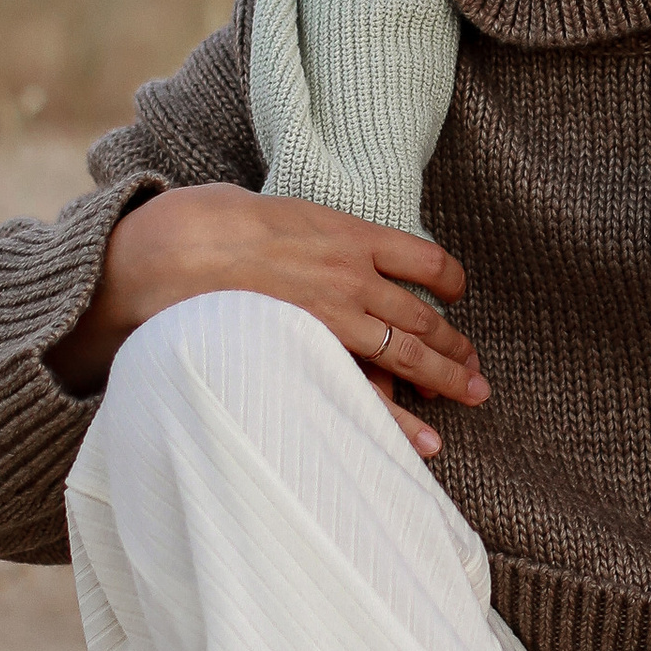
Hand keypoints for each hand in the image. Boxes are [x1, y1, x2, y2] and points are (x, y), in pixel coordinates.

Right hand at [48, 185, 487, 460]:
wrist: (176, 248)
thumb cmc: (210, 222)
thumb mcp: (270, 209)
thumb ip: (299, 231)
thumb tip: (297, 237)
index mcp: (348, 233)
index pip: (422, 256)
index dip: (447, 279)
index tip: (455, 293)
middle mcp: (353, 274)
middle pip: (422, 315)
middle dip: (454, 347)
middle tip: (475, 371)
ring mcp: (336, 315)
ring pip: (409, 351)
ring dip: (445, 377)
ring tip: (470, 398)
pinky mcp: (313, 350)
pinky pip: (368, 388)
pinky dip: (399, 417)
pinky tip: (426, 441)